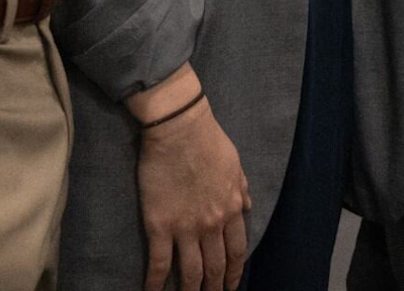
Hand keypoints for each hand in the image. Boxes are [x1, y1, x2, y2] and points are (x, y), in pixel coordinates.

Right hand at [131, 68, 249, 290]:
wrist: (179, 128)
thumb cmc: (208, 140)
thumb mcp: (235, 164)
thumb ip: (241, 189)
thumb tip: (247, 207)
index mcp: (231, 209)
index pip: (237, 250)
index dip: (234, 271)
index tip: (231, 284)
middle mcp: (212, 224)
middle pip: (215, 266)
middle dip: (214, 287)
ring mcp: (186, 228)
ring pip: (191, 272)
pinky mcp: (160, 226)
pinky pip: (160, 263)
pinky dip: (156, 284)